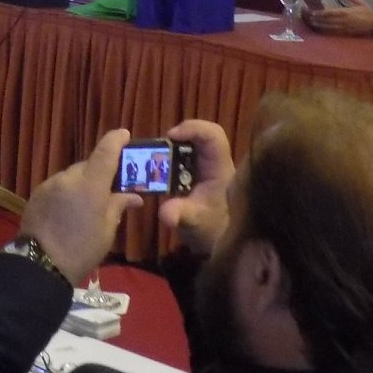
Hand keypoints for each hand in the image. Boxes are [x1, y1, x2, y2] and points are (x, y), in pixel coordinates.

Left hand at [18, 128, 141, 284]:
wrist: (41, 262)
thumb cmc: (82, 249)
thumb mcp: (106, 230)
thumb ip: (117, 206)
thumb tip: (133, 196)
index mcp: (90, 185)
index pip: (105, 152)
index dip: (116, 140)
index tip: (125, 134)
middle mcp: (68, 178)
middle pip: (87, 166)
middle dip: (99, 173)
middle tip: (109, 189)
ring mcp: (49, 184)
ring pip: (71, 177)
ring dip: (81, 184)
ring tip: (88, 205)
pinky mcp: (37, 193)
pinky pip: (57, 186)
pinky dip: (66, 192)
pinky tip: (69, 211)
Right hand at [158, 119, 235, 255]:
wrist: (219, 243)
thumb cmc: (212, 230)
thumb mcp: (194, 223)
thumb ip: (180, 215)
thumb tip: (165, 213)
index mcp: (220, 168)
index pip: (213, 135)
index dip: (193, 128)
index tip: (170, 137)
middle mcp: (214, 162)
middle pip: (200, 135)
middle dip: (176, 138)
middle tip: (156, 150)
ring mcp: (205, 167)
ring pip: (189, 144)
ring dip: (169, 149)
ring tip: (152, 161)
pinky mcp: (195, 173)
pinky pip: (181, 156)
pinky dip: (167, 158)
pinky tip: (156, 171)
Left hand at [306, 0, 372, 36]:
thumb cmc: (367, 11)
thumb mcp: (360, 1)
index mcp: (346, 12)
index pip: (330, 12)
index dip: (321, 13)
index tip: (313, 11)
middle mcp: (343, 21)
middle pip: (327, 20)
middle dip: (318, 19)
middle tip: (309, 17)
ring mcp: (344, 28)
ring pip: (329, 27)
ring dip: (320, 25)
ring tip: (312, 23)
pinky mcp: (346, 33)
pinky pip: (334, 33)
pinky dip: (327, 31)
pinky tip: (321, 30)